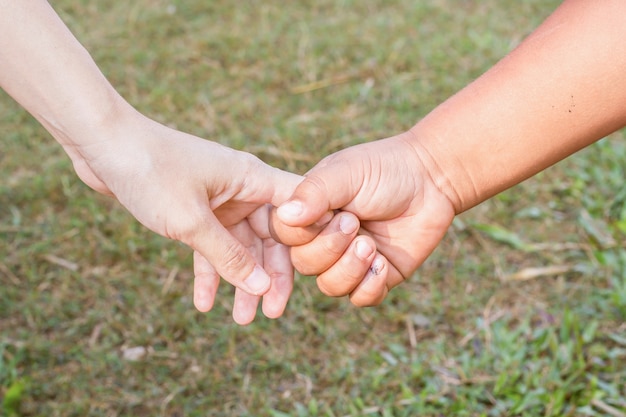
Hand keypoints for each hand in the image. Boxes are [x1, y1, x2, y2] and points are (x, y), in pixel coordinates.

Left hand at [65, 108, 301, 323]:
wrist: (102, 144)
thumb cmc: (150, 171)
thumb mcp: (191, 222)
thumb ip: (228, 256)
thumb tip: (261, 288)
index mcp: (252, 178)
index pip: (298, 207)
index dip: (312, 236)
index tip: (318, 269)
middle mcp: (241, 189)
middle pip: (270, 236)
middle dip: (270, 274)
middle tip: (272, 313)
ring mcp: (218, 200)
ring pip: (240, 246)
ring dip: (240, 280)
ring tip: (242, 319)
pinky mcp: (194, 209)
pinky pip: (210, 245)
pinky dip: (209, 271)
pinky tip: (203, 302)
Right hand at [271, 131, 454, 305]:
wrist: (431, 179)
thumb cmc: (384, 169)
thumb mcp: (346, 172)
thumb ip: (315, 192)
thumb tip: (286, 215)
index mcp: (309, 213)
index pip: (284, 235)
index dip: (303, 233)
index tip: (331, 213)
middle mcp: (324, 239)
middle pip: (304, 264)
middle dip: (330, 248)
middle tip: (356, 224)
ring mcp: (349, 260)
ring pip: (329, 286)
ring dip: (350, 269)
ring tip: (371, 246)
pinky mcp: (377, 276)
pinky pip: (360, 298)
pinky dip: (370, 286)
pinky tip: (383, 263)